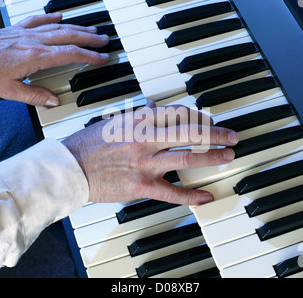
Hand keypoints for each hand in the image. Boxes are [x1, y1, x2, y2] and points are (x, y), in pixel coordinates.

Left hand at [0, 13, 109, 106]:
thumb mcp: (10, 91)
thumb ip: (34, 97)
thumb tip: (54, 101)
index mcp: (35, 57)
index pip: (70, 54)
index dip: (89, 56)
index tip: (102, 58)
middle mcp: (34, 41)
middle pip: (69, 37)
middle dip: (90, 39)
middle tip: (104, 40)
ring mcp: (27, 33)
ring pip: (58, 27)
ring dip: (77, 28)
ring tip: (92, 30)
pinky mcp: (18, 29)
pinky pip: (39, 20)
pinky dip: (52, 17)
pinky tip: (60, 16)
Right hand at [62, 102, 238, 205]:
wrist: (70, 168)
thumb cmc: (89, 144)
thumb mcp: (115, 121)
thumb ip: (139, 114)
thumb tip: (155, 105)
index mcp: (139, 121)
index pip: (179, 113)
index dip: (200, 117)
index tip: (210, 122)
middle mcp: (145, 139)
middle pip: (190, 133)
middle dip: (216, 134)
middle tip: (232, 137)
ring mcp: (144, 163)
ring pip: (186, 157)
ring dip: (212, 157)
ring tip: (228, 157)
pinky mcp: (140, 186)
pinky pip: (171, 192)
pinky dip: (191, 196)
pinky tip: (206, 196)